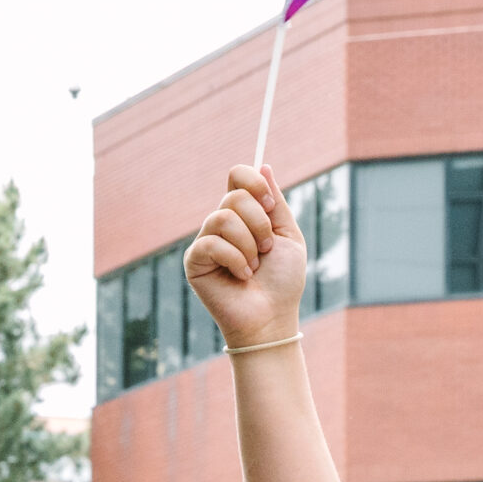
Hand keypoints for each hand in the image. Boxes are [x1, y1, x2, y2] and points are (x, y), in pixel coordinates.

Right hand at [184, 164, 305, 348]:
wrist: (273, 317)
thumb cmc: (283, 282)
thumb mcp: (288, 236)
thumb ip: (275, 202)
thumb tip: (263, 164)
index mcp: (244, 214)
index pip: (237, 175)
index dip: (254, 183)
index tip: (270, 206)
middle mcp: (221, 223)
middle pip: (234, 196)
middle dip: (260, 224)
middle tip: (266, 250)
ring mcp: (206, 241)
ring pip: (224, 218)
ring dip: (249, 245)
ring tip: (254, 267)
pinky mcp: (195, 261)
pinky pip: (213, 243)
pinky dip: (236, 260)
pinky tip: (241, 277)